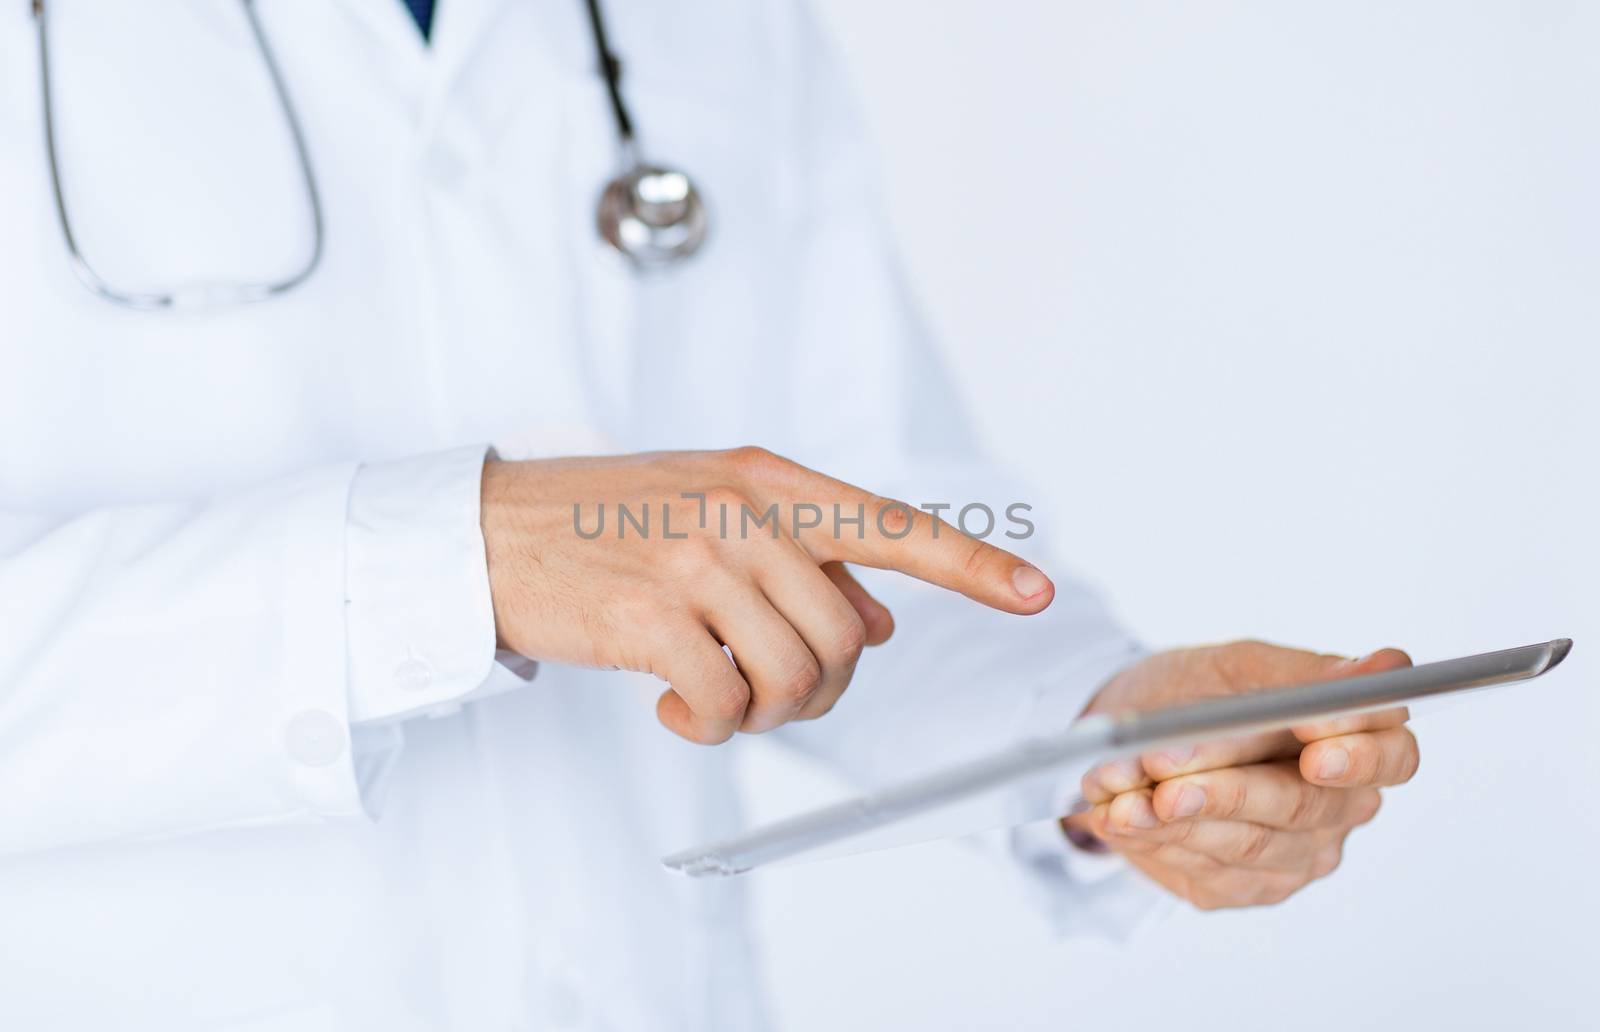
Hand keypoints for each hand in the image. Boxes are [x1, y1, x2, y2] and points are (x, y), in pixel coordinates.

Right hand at [481, 447, 1053, 742]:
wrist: (488, 529)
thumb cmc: (607, 526)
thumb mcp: (712, 518)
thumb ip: (802, 562)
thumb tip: (883, 624)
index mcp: (768, 480)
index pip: (891, 527)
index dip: (971, 566)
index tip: (1037, 594)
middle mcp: (743, 512)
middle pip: (846, 637)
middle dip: (821, 688)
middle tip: (766, 691)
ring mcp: (696, 561)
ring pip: (794, 674)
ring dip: (763, 711)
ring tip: (715, 696)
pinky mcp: (649, 618)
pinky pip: (725, 702)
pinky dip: (711, 725)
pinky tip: (675, 710)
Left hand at [1062, 642, 1419, 908]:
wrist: (1133, 734)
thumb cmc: (1199, 692)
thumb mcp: (1240, 668)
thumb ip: (1304, 675)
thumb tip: (1384, 667)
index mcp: (1360, 743)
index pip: (1392, 758)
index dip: (1359, 755)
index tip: (1314, 747)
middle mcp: (1340, 809)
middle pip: (1303, 808)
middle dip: (1228, 788)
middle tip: (1166, 770)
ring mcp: (1296, 856)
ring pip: (1245, 843)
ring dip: (1173, 816)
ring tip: (1118, 790)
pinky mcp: (1244, 887)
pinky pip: (1204, 869)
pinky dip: (1153, 838)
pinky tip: (1115, 813)